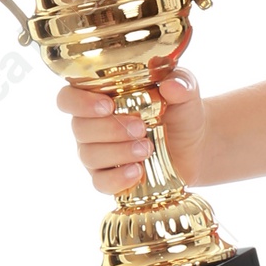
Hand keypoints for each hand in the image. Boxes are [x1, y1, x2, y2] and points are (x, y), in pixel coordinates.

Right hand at [55, 69, 205, 195]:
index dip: (78, 102)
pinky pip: (100, 183)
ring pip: (89, 156)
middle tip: (141, 128)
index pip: (68, 98)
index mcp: (99, 98)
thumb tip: (172, 85)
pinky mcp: (112, 178)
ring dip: (117, 152)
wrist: (198, 145)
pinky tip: (137, 171)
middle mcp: (92, 126)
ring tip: (146, 148)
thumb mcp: (185, 92)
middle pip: (79, 128)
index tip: (107, 105)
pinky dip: (117, 179)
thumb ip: (181, 82)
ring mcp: (99, 154)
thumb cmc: (181, 112)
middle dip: (109, 129)